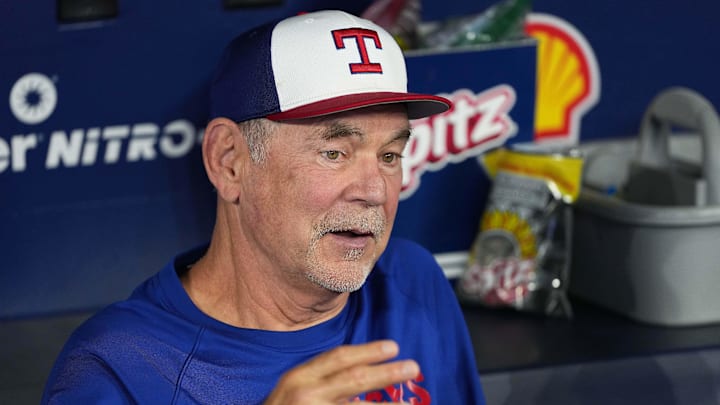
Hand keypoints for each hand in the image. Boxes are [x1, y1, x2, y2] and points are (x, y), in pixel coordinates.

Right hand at [263, 340, 418, 403]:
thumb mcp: (292, 389)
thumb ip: (320, 379)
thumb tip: (361, 369)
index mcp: (299, 377)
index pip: (338, 358)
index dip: (368, 351)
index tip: (393, 347)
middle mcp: (306, 394)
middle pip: (354, 379)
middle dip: (386, 373)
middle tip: (413, 367)